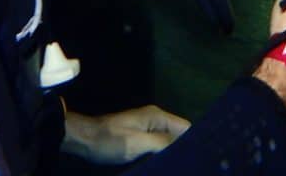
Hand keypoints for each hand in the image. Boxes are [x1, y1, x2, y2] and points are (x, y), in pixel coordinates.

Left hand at [62, 105, 190, 164]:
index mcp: (157, 116)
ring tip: (181, 167)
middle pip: (178, 136)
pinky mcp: (139, 140)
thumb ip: (163, 143)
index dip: (194, 143)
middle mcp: (155, 121)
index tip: (201, 159)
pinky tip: (165, 167)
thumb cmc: (111, 140)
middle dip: (184, 150)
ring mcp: (147, 130)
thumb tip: (187, 148)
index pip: (186, 128)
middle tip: (191, 167)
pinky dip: (162, 157)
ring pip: (168, 144)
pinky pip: (157, 148)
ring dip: (172, 155)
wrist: (83, 140)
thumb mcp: (139, 143)